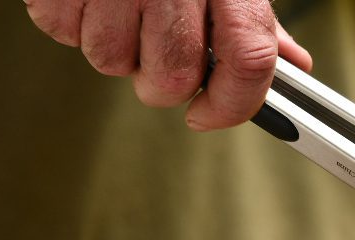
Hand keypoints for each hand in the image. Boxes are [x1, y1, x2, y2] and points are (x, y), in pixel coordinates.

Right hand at [23, 0, 313, 129]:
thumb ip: (252, 16)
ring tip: (118, 3)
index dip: (232, 104)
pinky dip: (72, 22)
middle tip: (154, 45)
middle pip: (171, 78)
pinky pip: (64, 33)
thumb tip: (289, 62)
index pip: (248, 59)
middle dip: (160, 80)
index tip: (209, 114)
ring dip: (114, 46)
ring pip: (111, 62)